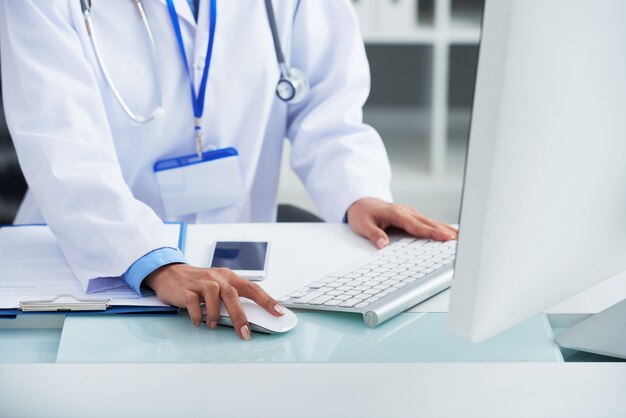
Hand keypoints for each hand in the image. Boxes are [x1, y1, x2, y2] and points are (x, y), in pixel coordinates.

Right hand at [144, 264, 284, 339]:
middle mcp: (217, 278)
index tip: (280, 312)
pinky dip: (197, 315)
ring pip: (214, 297)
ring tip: (213, 325)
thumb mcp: (218, 285)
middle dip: (240, 317)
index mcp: (229, 277)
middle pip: (233, 295)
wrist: (170, 273)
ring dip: (215, 315)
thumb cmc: (199, 282)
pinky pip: (194, 304)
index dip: (267, 300)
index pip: (252, 288)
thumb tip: (249, 318)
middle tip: (245, 333)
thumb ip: (232, 298)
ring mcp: (201, 283)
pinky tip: (198, 321)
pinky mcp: (186, 290)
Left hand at [347, 198, 457, 248]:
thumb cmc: (362, 214)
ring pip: (430, 221)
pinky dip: (439, 227)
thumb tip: (382, 244)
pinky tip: (449, 232)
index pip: (417, 226)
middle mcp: (406, 212)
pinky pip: (427, 222)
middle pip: (429, 223)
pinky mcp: (411, 216)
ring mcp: (410, 213)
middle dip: (445, 231)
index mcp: (397, 214)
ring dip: (445, 228)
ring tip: (461, 236)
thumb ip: (373, 234)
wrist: (360, 203)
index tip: (446, 237)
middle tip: (461, 239)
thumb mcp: (363, 225)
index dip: (433, 233)